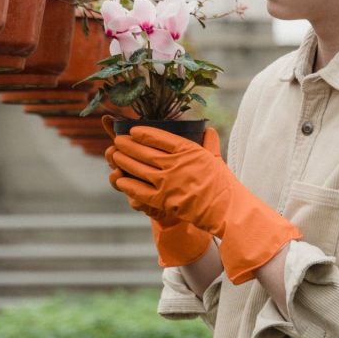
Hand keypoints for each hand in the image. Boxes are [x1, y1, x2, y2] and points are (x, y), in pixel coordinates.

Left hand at [110, 126, 300, 283]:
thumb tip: (207, 128)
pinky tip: (119, 179)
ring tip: (114, 156)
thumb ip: (209, 142)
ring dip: (123, 161)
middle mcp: (175, 164)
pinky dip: (127, 184)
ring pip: (138, 169)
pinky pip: (139, 190)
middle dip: (127, 145)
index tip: (133, 130)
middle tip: (118, 140)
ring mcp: (167, 182)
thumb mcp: (215, 158)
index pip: (160, 137)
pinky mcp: (162, 199)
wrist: (224, 209)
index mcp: (188, 150)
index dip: (143, 133)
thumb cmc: (222, 183)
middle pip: (144, 151)